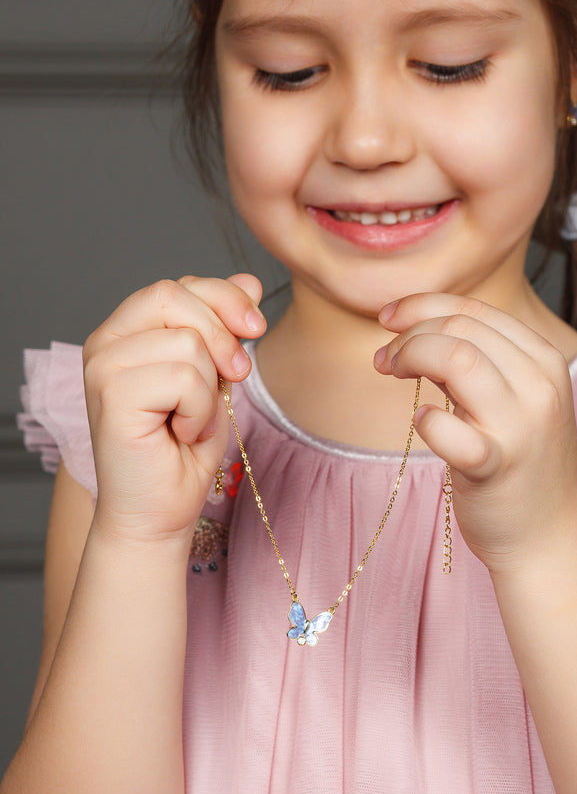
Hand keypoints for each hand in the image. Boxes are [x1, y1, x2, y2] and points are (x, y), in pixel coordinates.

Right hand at [83, 274, 265, 546]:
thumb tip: (249, 282)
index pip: (178, 285)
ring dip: (209, 390)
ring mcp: (102, 366)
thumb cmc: (183, 449)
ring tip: (191, 420)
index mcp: (126, 331)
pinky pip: (184, 378)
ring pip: (187, 342)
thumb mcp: (214, 376)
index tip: (257, 327)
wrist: (161, 512)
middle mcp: (106, 342)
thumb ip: (223, 328)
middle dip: (222, 334)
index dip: (225, 298)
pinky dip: (199, 411)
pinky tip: (179, 433)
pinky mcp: (112, 394)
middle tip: (236, 376)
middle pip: (174, 294)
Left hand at [374, 293, 576, 573]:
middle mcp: (538, 385)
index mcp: (543, 360)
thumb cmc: (518, 462)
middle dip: (409, 334)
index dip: (421, 305)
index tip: (387, 318)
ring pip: (456, 358)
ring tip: (390, 374)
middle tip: (384, 360)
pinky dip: (426, 420)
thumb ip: (474, 362)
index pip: (474, 309)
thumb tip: (414, 329)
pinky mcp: (496, 466)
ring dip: (410, 357)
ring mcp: (521, 426)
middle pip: (460, 328)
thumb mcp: (512, 399)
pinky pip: (448, 429)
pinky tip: (423, 422)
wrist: (548, 535)